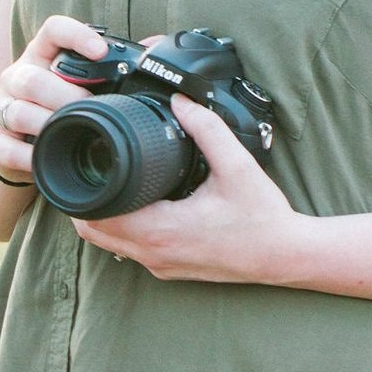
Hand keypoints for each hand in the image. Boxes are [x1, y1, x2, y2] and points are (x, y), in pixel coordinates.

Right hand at [0, 14, 111, 185]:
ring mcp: (3, 109)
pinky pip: (9, 149)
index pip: (53, 29)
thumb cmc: (55, 103)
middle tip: (90, 108)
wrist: (9, 138)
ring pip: (17, 112)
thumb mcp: (77, 79)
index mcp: (42, 54)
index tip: (101, 50)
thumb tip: (154, 47)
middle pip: (31, 78)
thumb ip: (109, 66)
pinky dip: (32, 157)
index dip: (76, 35)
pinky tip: (50, 157)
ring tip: (70, 132)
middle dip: (65, 96)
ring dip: (48, 124)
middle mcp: (18, 77)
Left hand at [74, 93, 302, 283]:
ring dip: (103, 217)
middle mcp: (155, 254)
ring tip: (112, 183)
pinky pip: (132, 251)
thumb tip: (181, 101)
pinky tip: (138, 205)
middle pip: (94, 232)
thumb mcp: (238, 166)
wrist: (286, 257)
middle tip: (94, 167)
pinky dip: (124, 229)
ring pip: (110, 245)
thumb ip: (207, 129)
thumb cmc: (263, 218)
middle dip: (86, 201)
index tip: (89, 163)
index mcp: (162, 230)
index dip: (85, 189)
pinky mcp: (171, 270)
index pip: (98, 215)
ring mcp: (161, 266)